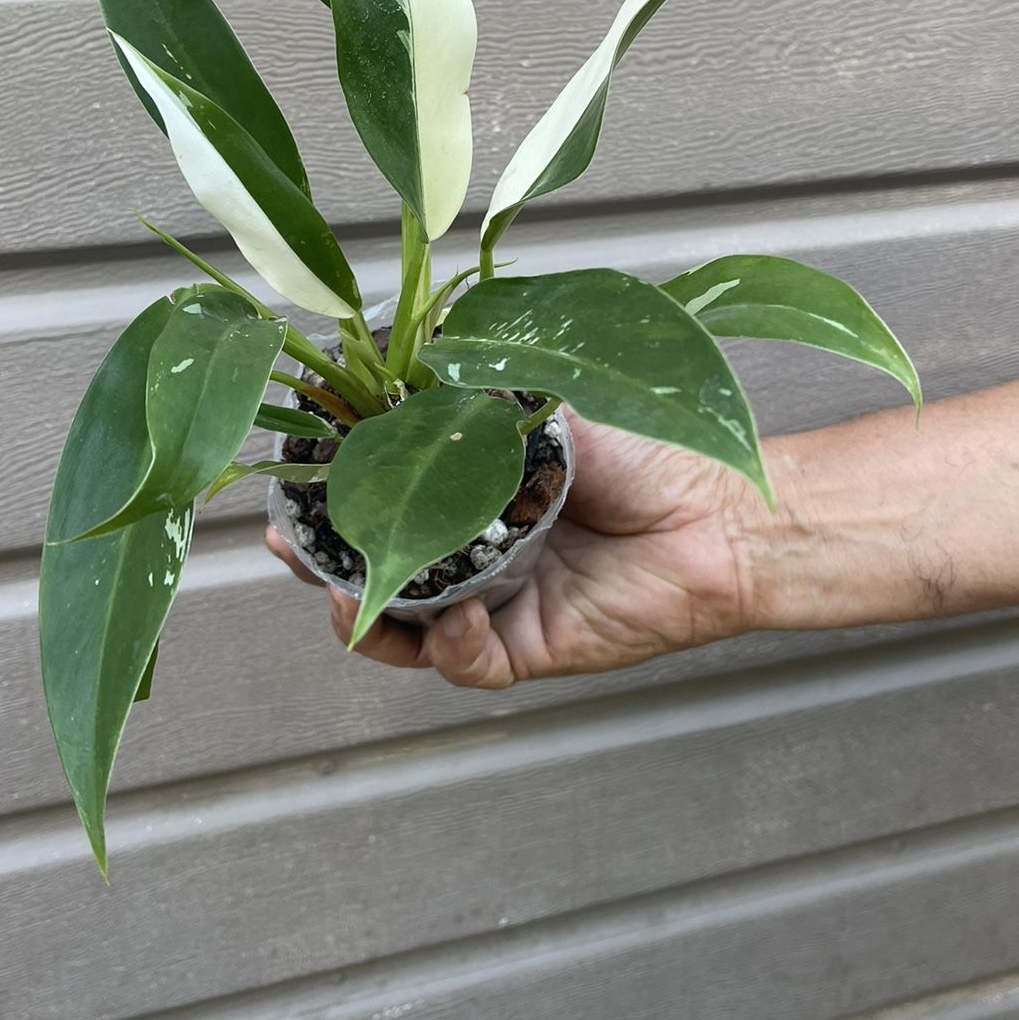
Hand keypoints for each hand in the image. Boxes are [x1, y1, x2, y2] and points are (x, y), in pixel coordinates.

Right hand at [265, 411, 757, 689]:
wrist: (725, 513)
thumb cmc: (653, 454)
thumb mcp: (553, 406)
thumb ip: (484, 393)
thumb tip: (415, 355)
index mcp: (476, 497)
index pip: (385, 504)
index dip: (333, 501)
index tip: (292, 484)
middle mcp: (480, 555)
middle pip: (380, 575)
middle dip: (326, 566)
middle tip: (293, 547)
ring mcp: (503, 606)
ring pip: (410, 632)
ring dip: (369, 619)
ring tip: (345, 597)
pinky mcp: (534, 648)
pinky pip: (471, 664)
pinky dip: (451, 647)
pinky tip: (453, 619)